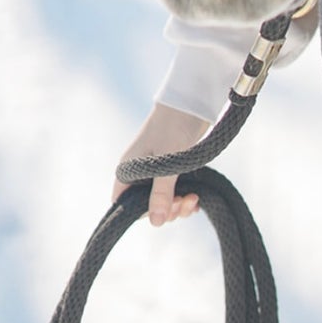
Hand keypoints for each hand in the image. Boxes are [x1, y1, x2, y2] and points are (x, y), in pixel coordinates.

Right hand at [112, 103, 210, 226]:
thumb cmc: (173, 126)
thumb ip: (161, 193)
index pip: (124, 205)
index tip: (163, 211)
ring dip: (179, 205)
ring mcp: (156, 171)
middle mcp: (139, 173)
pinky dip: (185, 198)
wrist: (192, 99)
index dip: (142, 213)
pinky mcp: (173, 167)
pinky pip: (175, 191)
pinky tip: (197, 198)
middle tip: (185, 202)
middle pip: (147, 206)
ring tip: (194, 198)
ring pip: (163, 200)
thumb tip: (156, 223)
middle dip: (167, 210)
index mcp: (128, 171)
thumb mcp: (167, 162)